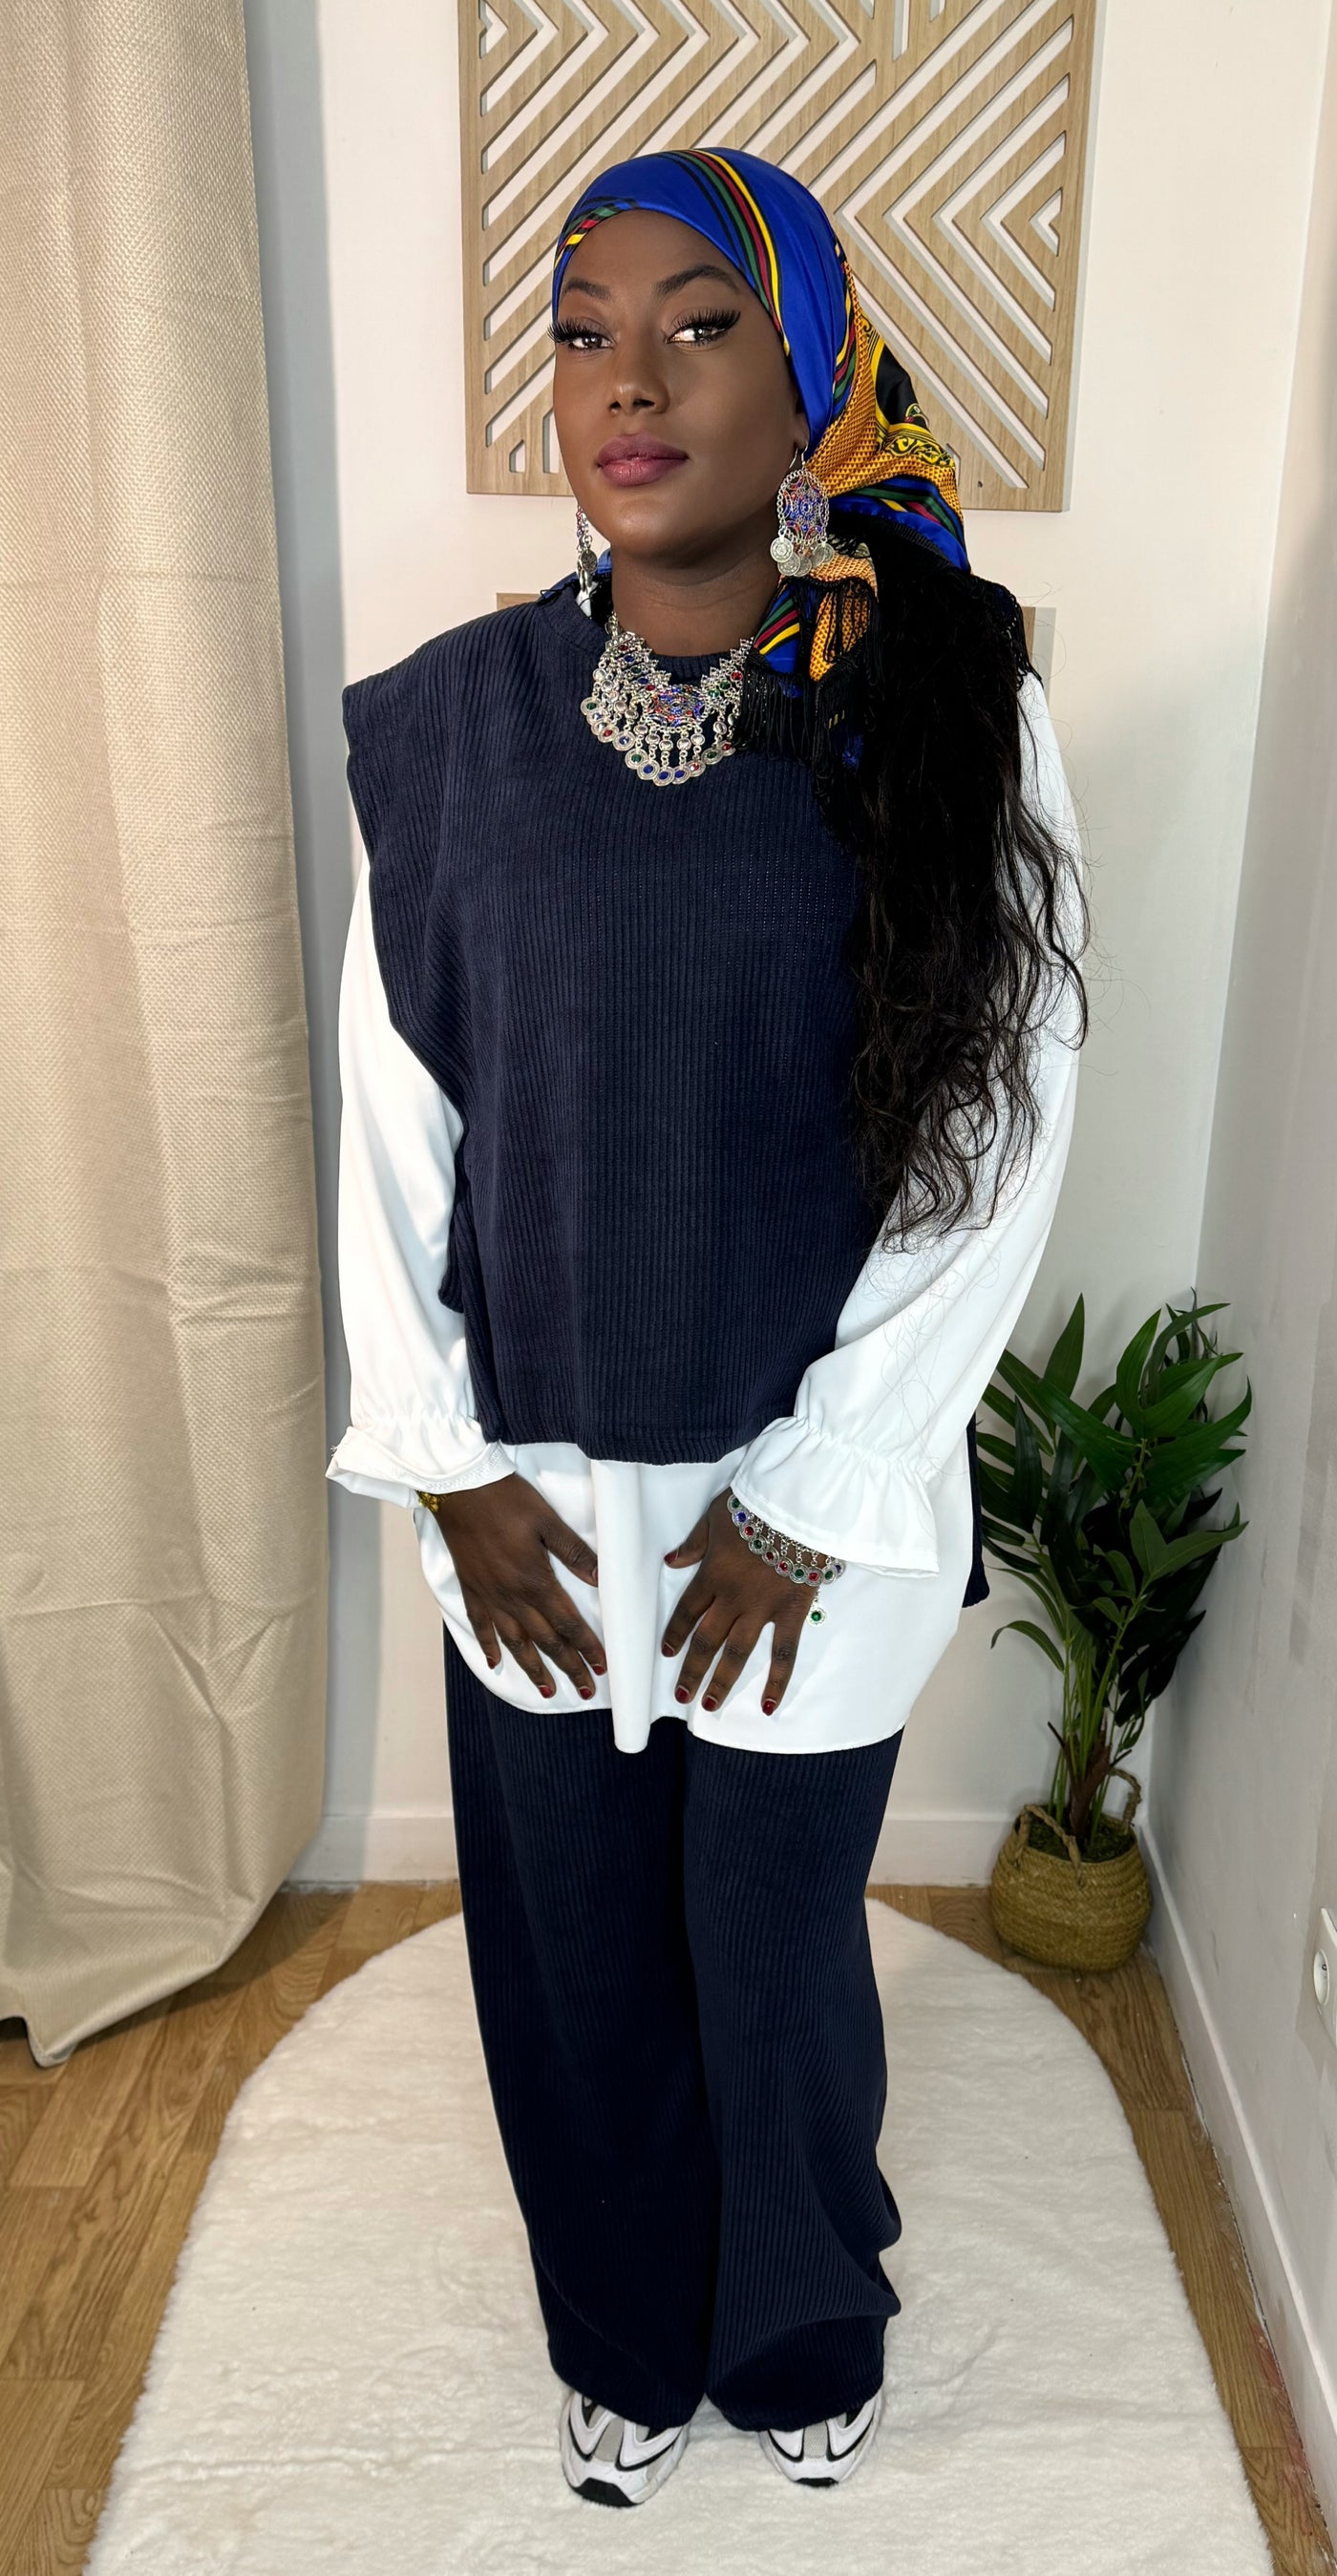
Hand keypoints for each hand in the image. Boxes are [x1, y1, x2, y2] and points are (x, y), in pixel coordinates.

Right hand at [425, 1475, 603, 1698]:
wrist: (460, 1488)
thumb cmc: (507, 1499)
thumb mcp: (548, 1521)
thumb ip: (575, 1554)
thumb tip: (602, 1580)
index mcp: (535, 1580)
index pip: (568, 1623)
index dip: (586, 1647)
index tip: (601, 1668)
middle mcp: (512, 1596)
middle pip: (545, 1640)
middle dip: (567, 1667)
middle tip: (584, 1691)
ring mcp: (489, 1595)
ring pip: (515, 1641)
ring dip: (532, 1669)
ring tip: (547, 1690)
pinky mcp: (471, 1588)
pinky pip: (480, 1625)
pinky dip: (488, 1646)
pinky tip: (495, 1663)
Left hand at [660, 1490, 825, 1716]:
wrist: (797, 1505)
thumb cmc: (756, 1504)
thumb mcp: (715, 1515)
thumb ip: (694, 1543)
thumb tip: (671, 1561)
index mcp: (712, 1574)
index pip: (687, 1611)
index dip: (675, 1634)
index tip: (667, 1652)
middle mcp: (732, 1598)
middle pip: (706, 1640)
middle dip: (692, 1669)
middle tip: (681, 1693)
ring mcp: (763, 1609)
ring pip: (736, 1653)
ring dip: (721, 1682)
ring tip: (708, 1705)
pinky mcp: (792, 1612)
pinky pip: (784, 1653)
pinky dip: (777, 1681)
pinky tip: (766, 1706)